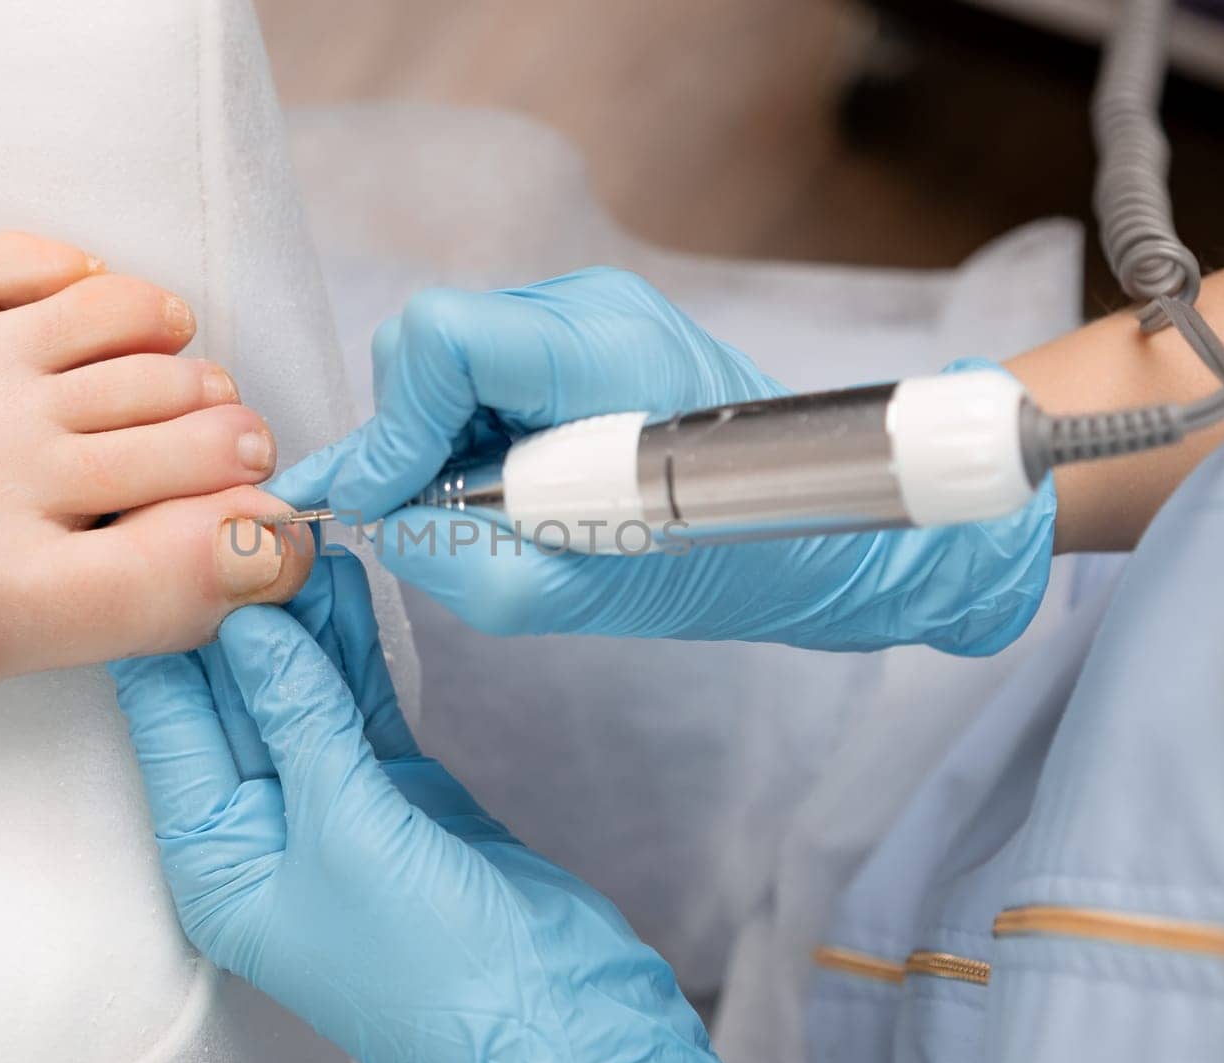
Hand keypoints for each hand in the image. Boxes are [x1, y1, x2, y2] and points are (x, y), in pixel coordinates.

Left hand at [108, 550, 717, 1062]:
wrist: (549, 1010)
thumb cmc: (437, 973)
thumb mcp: (348, 831)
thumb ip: (300, 718)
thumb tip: (249, 627)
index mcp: (218, 859)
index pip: (171, 723)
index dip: (170, 632)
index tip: (173, 545)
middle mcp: (263, 830)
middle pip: (235, 696)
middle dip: (241, 609)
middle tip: (250, 521)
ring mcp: (332, 804)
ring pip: (301, 689)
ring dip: (301, 617)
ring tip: (299, 533)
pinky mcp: (393, 790)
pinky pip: (358, 703)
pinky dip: (354, 648)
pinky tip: (347, 590)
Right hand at [271, 267, 1054, 654]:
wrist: (839, 528)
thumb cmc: (748, 561)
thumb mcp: (605, 593)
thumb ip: (480, 566)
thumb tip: (384, 525)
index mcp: (607, 353)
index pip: (443, 340)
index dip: (393, 426)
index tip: (385, 503)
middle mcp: (591, 308)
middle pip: (430, 346)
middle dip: (410, 438)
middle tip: (440, 519)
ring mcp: (590, 311)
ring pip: (448, 362)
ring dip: (440, 443)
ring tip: (502, 511)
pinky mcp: (586, 335)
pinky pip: (484, 375)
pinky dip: (471, 437)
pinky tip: (519, 487)